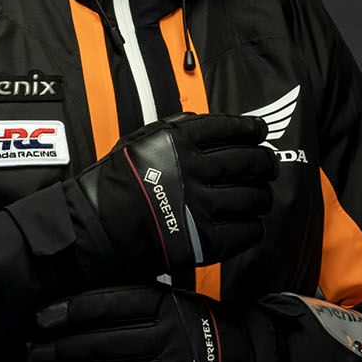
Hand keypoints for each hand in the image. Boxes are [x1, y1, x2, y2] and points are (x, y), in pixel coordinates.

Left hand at [26, 284, 256, 361]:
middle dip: (58, 351)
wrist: (238, 360)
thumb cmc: (188, 326)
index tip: (39, 320)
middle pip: (100, 344)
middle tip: (33, 355)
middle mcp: (169, 337)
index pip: (105, 306)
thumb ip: (126, 300)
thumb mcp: (167, 300)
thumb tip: (65, 307)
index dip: (66, 313)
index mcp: (163, 304)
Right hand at [64, 111, 273, 281]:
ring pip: (255, 197)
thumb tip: (207, 121)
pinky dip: (254, 227)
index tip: (259, 132)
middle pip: (251, 162)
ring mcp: (201, 206)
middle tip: (267, 167)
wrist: (94, 229)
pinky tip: (249, 224)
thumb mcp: (137, 141)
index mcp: (179, 142)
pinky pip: (247, 232)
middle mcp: (194, 170)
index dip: (251, 129)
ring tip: (259, 198)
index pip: (230, 128)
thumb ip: (173, 128)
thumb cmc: (112, 185)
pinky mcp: (204, 240)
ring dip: (262, 197)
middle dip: (265, 163)